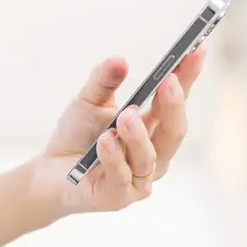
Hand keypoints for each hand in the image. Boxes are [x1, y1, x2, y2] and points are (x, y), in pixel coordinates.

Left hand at [30, 45, 209, 216]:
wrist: (49, 173)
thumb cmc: (76, 136)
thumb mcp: (87, 101)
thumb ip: (103, 81)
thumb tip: (119, 59)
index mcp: (151, 127)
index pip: (175, 100)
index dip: (188, 77)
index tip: (197, 50)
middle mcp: (153, 153)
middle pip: (173, 130)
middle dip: (174, 105)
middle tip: (169, 81)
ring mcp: (140, 177)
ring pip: (150, 156)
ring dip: (139, 135)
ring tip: (125, 116)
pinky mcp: (120, 196)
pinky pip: (122, 176)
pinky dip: (114, 158)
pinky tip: (106, 141)